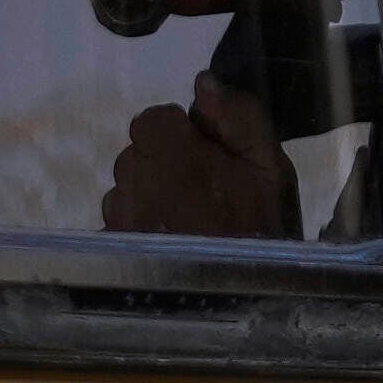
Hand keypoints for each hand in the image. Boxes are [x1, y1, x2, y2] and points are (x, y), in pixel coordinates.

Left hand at [100, 83, 299, 240]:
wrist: (244, 300)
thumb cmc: (260, 234)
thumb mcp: (270, 171)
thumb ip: (239, 118)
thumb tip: (203, 83)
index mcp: (173, 156)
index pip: (151, 120)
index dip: (179, 135)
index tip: (204, 158)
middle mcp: (136, 184)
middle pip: (136, 155)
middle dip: (162, 166)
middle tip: (200, 195)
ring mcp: (120, 220)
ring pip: (124, 191)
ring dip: (147, 198)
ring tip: (184, 224)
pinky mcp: (113, 250)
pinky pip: (116, 225)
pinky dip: (135, 230)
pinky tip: (165, 245)